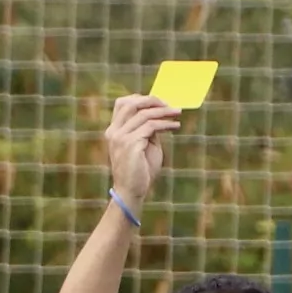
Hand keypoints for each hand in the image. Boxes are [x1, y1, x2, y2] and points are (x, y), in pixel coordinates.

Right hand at [104, 95, 179, 209]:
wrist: (131, 193)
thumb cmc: (140, 172)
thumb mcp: (145, 145)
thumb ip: (148, 129)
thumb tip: (160, 114)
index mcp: (114, 131)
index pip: (123, 104)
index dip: (142, 99)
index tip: (161, 104)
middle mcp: (114, 132)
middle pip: (131, 103)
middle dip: (153, 101)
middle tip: (170, 105)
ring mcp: (120, 137)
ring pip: (144, 114)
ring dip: (164, 112)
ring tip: (178, 113)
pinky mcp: (130, 144)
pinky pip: (150, 126)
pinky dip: (165, 123)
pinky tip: (175, 126)